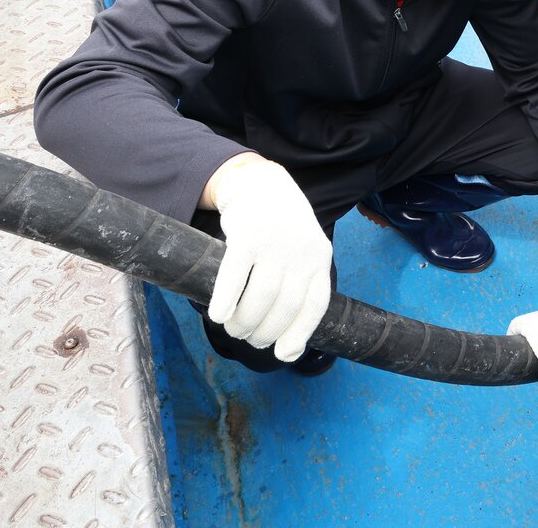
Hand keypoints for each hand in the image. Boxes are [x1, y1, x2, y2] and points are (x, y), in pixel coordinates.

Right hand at [205, 155, 333, 361]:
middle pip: (285, 307)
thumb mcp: (304, 253)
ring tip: (233, 329)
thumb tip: (289, 349)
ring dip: (244, 322)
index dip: (299, 334)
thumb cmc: (282, 230)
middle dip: (265, 332)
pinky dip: (226, 300)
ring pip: (260, 297)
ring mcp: (275, 243)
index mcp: (319, 260)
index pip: (315, 306)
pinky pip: (235, 275)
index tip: (282, 354)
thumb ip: (299, 289)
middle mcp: (302, 253)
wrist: (262, 184)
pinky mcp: (247, 235)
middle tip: (249, 339)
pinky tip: (218, 315)